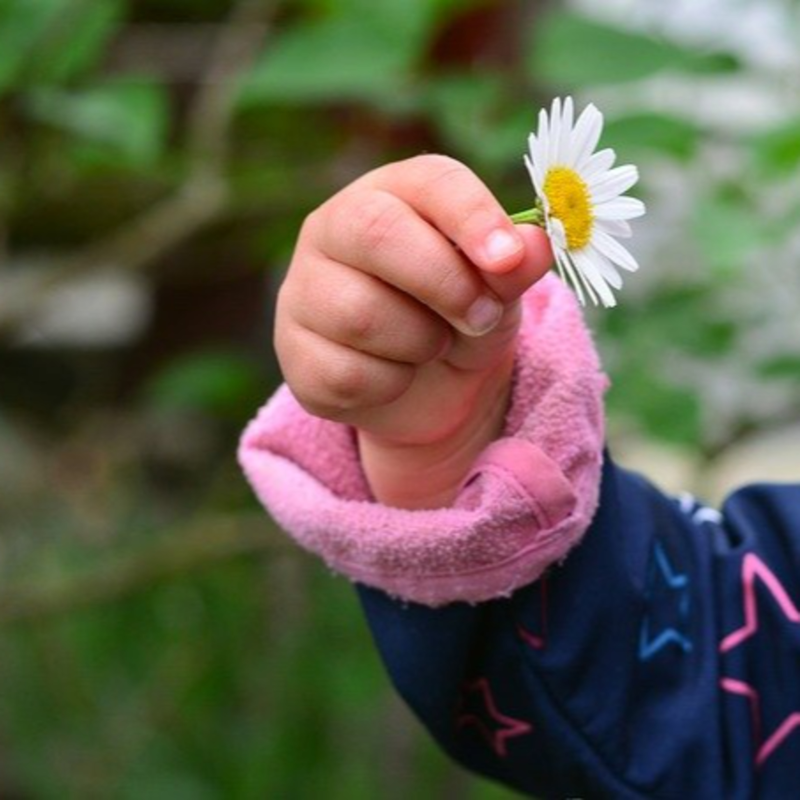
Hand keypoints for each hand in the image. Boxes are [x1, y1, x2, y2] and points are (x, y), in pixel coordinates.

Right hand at [275, 155, 552, 506]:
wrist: (425, 385)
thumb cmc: (458, 316)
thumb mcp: (498, 291)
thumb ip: (513, 267)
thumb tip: (534, 246)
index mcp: (391, 193)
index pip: (428, 181)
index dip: (472, 217)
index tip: (509, 259)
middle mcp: (333, 228)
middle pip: (377, 234)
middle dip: (446, 284)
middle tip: (482, 317)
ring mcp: (303, 290)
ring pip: (360, 314)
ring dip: (421, 343)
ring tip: (432, 345)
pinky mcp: (293, 351)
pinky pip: (346, 374)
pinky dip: (390, 385)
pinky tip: (396, 375)